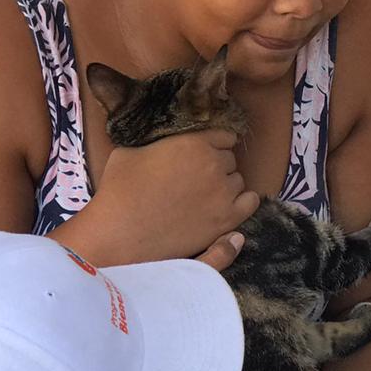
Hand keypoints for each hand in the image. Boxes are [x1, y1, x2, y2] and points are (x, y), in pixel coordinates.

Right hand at [78, 130, 259, 264]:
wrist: (121, 234)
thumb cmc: (119, 192)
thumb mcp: (129, 152)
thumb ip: (154, 145)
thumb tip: (157, 147)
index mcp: (194, 143)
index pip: (223, 136)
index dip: (213, 145)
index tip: (204, 155)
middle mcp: (214, 164)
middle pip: (229, 160)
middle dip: (216, 166)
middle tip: (196, 180)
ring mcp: (223, 193)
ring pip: (238, 182)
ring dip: (226, 186)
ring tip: (205, 197)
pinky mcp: (227, 220)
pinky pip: (251, 203)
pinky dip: (242, 202)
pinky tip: (225, 207)